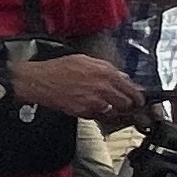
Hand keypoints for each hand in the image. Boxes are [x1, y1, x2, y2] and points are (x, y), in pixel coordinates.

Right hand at [12, 54, 145, 122]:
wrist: (39, 81)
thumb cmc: (58, 69)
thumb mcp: (86, 60)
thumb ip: (106, 68)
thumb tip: (120, 76)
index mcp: (105, 72)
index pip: (131, 88)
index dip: (137, 96)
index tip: (138, 99)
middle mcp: (102, 87)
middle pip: (127, 103)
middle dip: (128, 105)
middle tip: (126, 105)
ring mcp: (93, 101)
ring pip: (115, 112)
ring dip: (114, 111)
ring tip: (108, 107)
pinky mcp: (83, 112)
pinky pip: (99, 116)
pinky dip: (99, 114)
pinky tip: (93, 108)